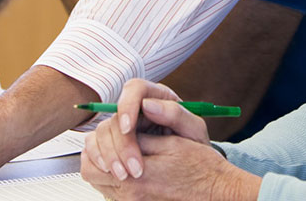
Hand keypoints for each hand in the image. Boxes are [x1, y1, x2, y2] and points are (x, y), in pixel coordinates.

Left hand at [82, 132, 258, 200]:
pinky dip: (110, 174)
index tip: (126, 126)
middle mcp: (129, 194)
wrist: (215, 192)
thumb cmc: (200, 168)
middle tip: (114, 135)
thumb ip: (148, 130)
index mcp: (138, 175)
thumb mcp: (177, 141)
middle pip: (91, 169)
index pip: (102, 151)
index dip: (110, 134)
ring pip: (96, 180)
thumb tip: (133, 113)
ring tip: (119, 147)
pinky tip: (126, 162)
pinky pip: (108, 190)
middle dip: (99, 148)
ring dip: (102, 161)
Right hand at [83, 80, 207, 181]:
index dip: (127, 106)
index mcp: (157, 96)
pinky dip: (97, 158)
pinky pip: (94, 145)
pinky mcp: (112, 143)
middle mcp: (136, 109)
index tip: (128, 129)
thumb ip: (177, 114)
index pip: (134, 89)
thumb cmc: (195, 145)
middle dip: (120, 144)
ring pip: (101, 132)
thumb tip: (149, 105)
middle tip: (131, 168)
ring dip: (108, 154)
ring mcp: (122, 125)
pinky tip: (109, 172)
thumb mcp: (194, 130)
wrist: (192, 167)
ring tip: (123, 175)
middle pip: (115, 116)